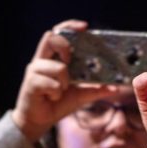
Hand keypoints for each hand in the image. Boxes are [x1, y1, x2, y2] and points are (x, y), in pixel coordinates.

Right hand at [11, 19, 120, 141]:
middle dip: (65, 47)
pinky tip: (52, 98)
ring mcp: (34, 71)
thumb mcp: (80, 95)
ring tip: (61, 91)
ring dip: (64, 82)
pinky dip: (57, 93)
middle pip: (50, 38)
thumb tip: (116, 88)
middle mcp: (41, 60)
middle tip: (70, 62)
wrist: (38, 121)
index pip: (57, 33)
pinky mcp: (30, 83)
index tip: (84, 27)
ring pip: (58, 67)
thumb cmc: (56, 104)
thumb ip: (95, 89)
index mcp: (52, 58)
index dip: (69, 26)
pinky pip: (52, 84)